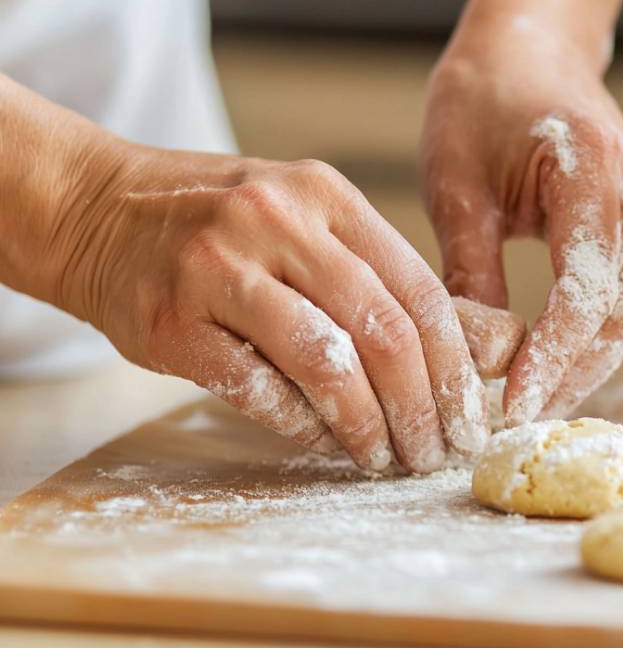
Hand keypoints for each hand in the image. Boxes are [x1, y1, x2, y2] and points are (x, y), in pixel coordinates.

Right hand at [56, 142, 488, 472]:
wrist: (95, 208)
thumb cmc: (223, 226)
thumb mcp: (312, 225)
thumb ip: (393, 281)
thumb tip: (496, 348)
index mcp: (327, 197)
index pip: (421, 291)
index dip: (456, 366)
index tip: (471, 416)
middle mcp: (279, 221)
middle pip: (383, 331)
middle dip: (422, 406)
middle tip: (434, 450)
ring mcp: (219, 266)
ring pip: (325, 362)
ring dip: (366, 425)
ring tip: (384, 457)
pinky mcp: (172, 319)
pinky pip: (255, 387)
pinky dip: (299, 422)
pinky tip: (321, 439)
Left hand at [422, 16, 622, 425]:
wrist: (528, 45)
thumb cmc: (481, 99)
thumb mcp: (455, 181)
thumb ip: (470, 267)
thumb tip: (474, 359)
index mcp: (592, 167)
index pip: (585, 289)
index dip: (550, 357)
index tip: (510, 406)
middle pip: (621, 312)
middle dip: (571, 375)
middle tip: (518, 423)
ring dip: (584, 363)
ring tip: (530, 405)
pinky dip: (590, 334)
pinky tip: (549, 362)